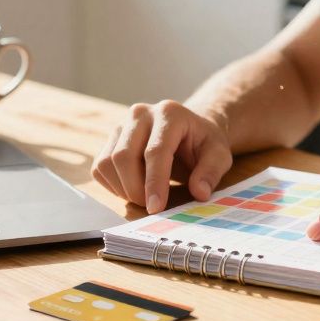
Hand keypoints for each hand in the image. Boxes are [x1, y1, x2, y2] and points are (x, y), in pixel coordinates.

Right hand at [92, 100, 232, 213]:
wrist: (188, 131)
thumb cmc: (203, 143)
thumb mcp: (219, 155)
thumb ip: (211, 172)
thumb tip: (199, 192)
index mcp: (169, 113)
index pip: (155, 151)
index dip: (154, 182)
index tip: (156, 208)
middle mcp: (140, 113)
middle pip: (123, 156)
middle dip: (135, 189)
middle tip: (152, 206)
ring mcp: (121, 124)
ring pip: (106, 163)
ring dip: (123, 189)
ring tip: (145, 196)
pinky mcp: (110, 139)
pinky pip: (100, 168)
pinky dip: (114, 186)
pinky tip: (134, 187)